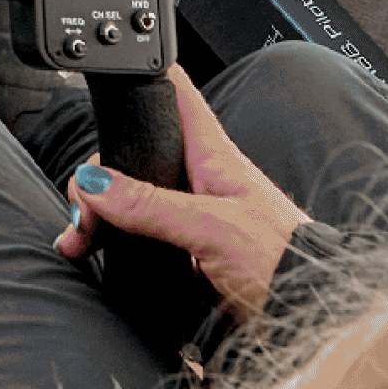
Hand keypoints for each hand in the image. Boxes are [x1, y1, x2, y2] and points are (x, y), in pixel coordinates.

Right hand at [51, 65, 309, 329]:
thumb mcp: (212, 227)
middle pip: (136, 157)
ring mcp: (192, 218)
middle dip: (99, 176)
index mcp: (213, 156)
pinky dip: (115, 245)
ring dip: (101, 215)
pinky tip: (100, 254)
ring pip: (133, 201)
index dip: (146, 76)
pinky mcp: (188, 254)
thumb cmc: (283, 261)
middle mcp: (199, 181)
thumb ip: (152, 206)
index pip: (175, 95)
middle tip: (84, 210)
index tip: (111, 75)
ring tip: (81, 239)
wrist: (307, 313)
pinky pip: (141, 238)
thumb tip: (98, 185)